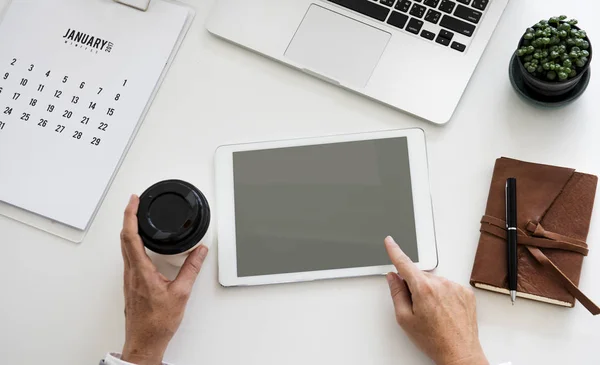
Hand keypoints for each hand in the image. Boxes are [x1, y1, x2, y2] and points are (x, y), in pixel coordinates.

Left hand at [120, 195, 208, 364]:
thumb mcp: (181, 293)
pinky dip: (132, 243)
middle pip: (124, 237)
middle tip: (135, 203)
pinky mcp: (131, 284)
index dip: (130, 215)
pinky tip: (140, 244)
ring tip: (137, 218)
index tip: (134, 201)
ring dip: (130, 230)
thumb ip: (191, 269)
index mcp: (141, 271)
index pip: (131, 235)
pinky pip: (129, 257)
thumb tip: (199, 251)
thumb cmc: (157, 323)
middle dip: (128, 217)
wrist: (145, 341)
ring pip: (125, 247)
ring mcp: (129, 278)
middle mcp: (131, 272)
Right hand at [384, 236, 487, 364]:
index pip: (404, 264)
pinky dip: (444, 296)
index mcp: (423, 289)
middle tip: (417, 309)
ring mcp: (456, 287)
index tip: (390, 241)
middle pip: (420, 276)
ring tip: (434, 314)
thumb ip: (397, 293)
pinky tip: (444, 312)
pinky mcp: (466, 292)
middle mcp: (441, 284)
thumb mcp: (405, 319)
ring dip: (431, 292)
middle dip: (415, 287)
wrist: (460, 353)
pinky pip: (449, 287)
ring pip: (435, 282)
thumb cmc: (433, 340)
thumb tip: (393, 277)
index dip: (395, 251)